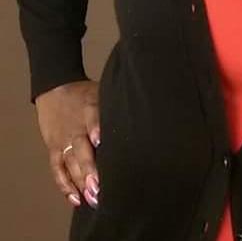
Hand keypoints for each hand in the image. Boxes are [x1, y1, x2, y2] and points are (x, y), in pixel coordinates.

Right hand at [35, 80, 100, 209]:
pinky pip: (58, 169)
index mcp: (89, 108)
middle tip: (98, 185)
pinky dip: (65, 185)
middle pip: (80, 148)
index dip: (96, 128)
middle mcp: (75, 127)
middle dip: (89, 168)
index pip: (92, 117)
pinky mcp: (54, 148)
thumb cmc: (85, 94)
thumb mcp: (101, 93)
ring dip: (80, 181)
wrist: (55, 89)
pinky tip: (76, 199)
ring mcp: (63, 140)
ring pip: (70, 163)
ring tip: (92, 196)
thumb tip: (140, 116)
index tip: (99, 140)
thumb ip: (113, 107)